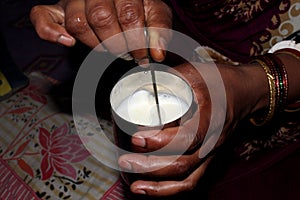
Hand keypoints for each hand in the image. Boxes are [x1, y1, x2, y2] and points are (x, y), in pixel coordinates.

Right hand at [30, 0, 171, 62]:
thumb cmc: (136, 6)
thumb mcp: (154, 11)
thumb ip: (158, 29)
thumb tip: (157, 52)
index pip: (128, 14)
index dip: (137, 40)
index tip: (142, 56)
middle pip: (102, 18)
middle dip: (118, 44)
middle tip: (127, 54)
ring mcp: (74, 0)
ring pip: (78, 23)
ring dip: (95, 43)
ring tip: (108, 49)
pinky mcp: (58, 10)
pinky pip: (42, 17)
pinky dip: (51, 32)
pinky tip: (68, 42)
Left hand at [117, 62, 267, 196]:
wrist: (243, 94)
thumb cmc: (219, 81)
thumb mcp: (195, 71)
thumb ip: (168, 77)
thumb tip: (138, 81)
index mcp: (210, 117)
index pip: (187, 136)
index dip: (161, 141)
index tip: (136, 137)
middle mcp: (212, 140)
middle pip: (183, 163)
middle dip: (150, 166)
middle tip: (125, 161)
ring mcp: (211, 153)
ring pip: (187, 179)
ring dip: (158, 185)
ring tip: (133, 184)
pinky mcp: (207, 160)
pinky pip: (191, 182)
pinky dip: (169, 190)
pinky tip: (148, 188)